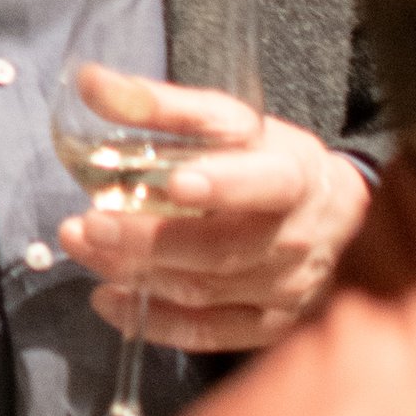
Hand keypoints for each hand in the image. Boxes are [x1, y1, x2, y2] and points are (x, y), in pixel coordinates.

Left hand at [61, 103, 370, 350]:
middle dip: (147, 239)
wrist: (333, 216)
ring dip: (135, 273)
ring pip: (203, 292)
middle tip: (87, 224)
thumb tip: (88, 81)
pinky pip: (207, 334)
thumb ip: (160, 105)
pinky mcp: (267, 326)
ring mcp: (284, 291)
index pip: (267, 185)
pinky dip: (153, 321)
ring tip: (82, 247)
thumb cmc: (269, 161)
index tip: (176, 182)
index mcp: (294, 179)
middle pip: (219, 250)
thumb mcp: (228, 123)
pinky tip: (107, 298)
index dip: (225, 185)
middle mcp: (294, 241)